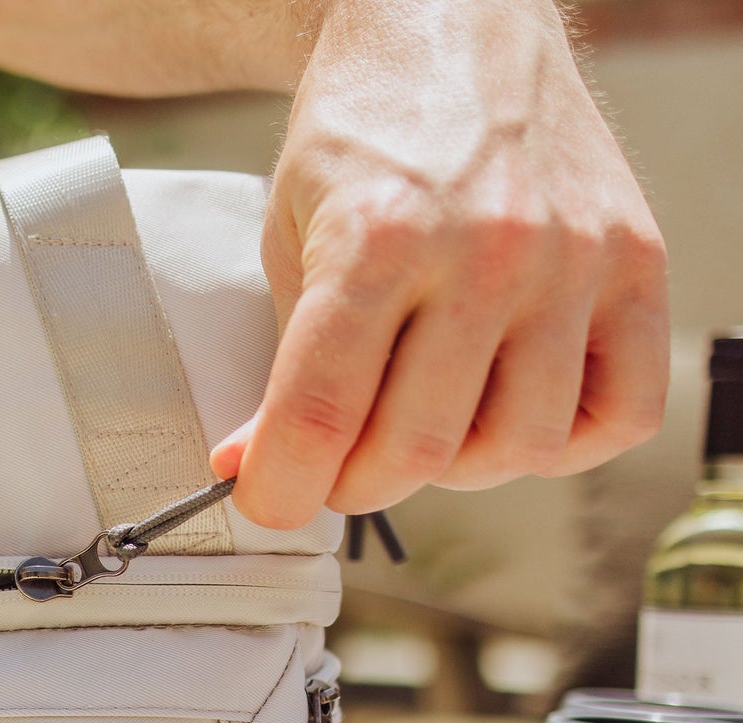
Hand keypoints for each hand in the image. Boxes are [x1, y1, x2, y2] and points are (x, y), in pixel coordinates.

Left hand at [210, 0, 669, 529]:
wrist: (454, 25)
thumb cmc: (365, 130)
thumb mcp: (289, 234)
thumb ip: (282, 360)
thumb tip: (261, 466)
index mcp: (381, 239)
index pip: (323, 414)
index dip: (282, 487)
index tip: (266, 500)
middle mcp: (489, 252)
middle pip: (417, 449)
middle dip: (355, 483)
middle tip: (334, 463)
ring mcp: (573, 260)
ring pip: (519, 448)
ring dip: (455, 468)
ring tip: (419, 423)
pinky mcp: (636, 263)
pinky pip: (620, 412)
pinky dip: (564, 441)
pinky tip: (507, 407)